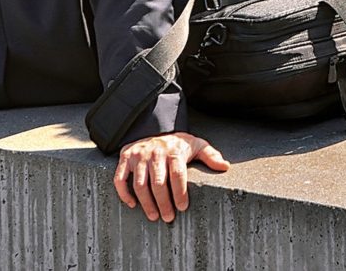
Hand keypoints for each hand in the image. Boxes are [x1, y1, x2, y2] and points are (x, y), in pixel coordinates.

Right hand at [111, 131, 228, 221]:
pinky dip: (124, 193)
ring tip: (154, 216)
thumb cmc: (177, 144)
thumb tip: (225, 166)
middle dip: (163, 203)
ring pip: (140, 184)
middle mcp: (155, 152)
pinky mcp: (125, 157)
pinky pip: (120, 178)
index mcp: (173, 150)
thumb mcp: (196, 145)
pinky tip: (133, 205)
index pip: (177, 173)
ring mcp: (139, 155)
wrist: (154, 128)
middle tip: (168, 218)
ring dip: (147, 203)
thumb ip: (210, 155)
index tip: (182, 207)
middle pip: (159, 182)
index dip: (180, 192)